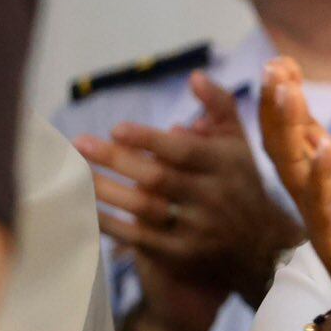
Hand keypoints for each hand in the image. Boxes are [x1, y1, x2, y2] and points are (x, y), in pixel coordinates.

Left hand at [74, 71, 304, 304]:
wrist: (257, 246)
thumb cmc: (237, 183)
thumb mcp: (238, 145)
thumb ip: (220, 108)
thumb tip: (194, 76)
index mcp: (227, 166)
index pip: (185, 151)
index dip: (150, 140)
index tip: (116, 128)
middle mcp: (215, 198)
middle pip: (159, 178)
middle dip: (116, 160)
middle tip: (78, 144)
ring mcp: (198, 229)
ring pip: (144, 207)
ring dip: (105, 190)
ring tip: (73, 173)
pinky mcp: (181, 254)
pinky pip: (137, 237)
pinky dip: (108, 222)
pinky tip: (84, 207)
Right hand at [259, 56, 330, 330]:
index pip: (303, 130)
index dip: (291, 97)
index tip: (283, 61)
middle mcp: (319, 193)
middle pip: (288, 142)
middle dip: (280, 104)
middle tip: (274, 66)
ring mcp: (323, 217)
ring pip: (295, 168)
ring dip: (288, 130)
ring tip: (285, 91)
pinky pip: (323, 207)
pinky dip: (322, 179)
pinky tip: (324, 150)